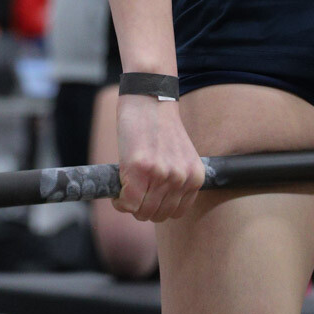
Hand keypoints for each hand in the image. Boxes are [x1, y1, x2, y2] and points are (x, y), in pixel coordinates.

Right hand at [114, 96, 205, 221]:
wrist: (150, 97)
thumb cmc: (160, 127)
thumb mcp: (180, 157)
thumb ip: (176, 180)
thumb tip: (159, 206)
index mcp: (195, 177)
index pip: (175, 213)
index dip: (158, 206)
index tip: (148, 195)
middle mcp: (181, 178)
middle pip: (157, 215)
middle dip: (142, 206)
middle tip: (134, 189)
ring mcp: (161, 174)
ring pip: (141, 212)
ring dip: (130, 203)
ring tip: (127, 185)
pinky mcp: (140, 169)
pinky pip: (126, 202)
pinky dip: (119, 200)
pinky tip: (119, 184)